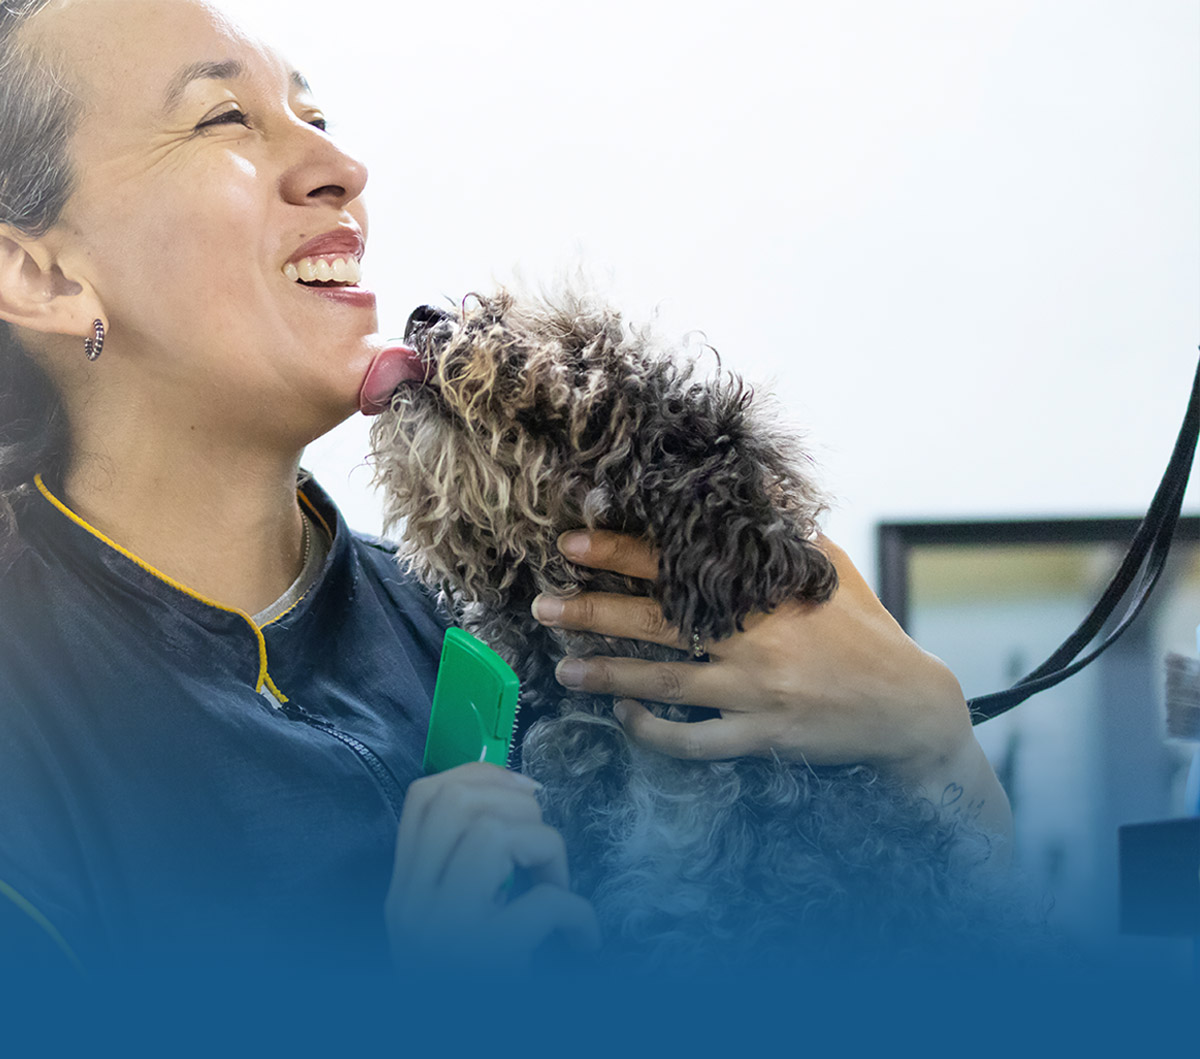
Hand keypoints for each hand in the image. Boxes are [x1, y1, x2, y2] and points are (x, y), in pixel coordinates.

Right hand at [385, 762, 600, 969]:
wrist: (464, 1039)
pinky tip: (582, 940)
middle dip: (517, 804)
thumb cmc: (474, 985)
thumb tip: (522, 794)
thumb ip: (464, 866)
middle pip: (458, 803)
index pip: (424, 796)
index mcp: (403, 893)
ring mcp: (442, 935)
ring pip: (493, 833)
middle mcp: (411, 908)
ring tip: (556, 888)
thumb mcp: (449, 920)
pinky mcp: (483, 964)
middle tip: (541, 848)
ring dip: (545, 849)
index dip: (480, 775)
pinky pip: (541, 904)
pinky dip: (577, 913)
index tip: (521, 792)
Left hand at [532, 531, 1012, 849]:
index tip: (577, 541)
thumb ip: (787, 534)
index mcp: (769, 594)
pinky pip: (695, 741)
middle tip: (542, 604)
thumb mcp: (832, 571)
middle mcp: (757, 642)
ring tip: (561, 667)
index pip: (682, 566)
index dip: (624, 553)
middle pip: (659, 624)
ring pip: (666, 685)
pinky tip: (622, 717)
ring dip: (608, 674)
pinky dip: (654, 733)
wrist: (909, 707)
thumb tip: (752, 487)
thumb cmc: (867, 632)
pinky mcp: (763, 738)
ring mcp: (758, 694)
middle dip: (594, 612)